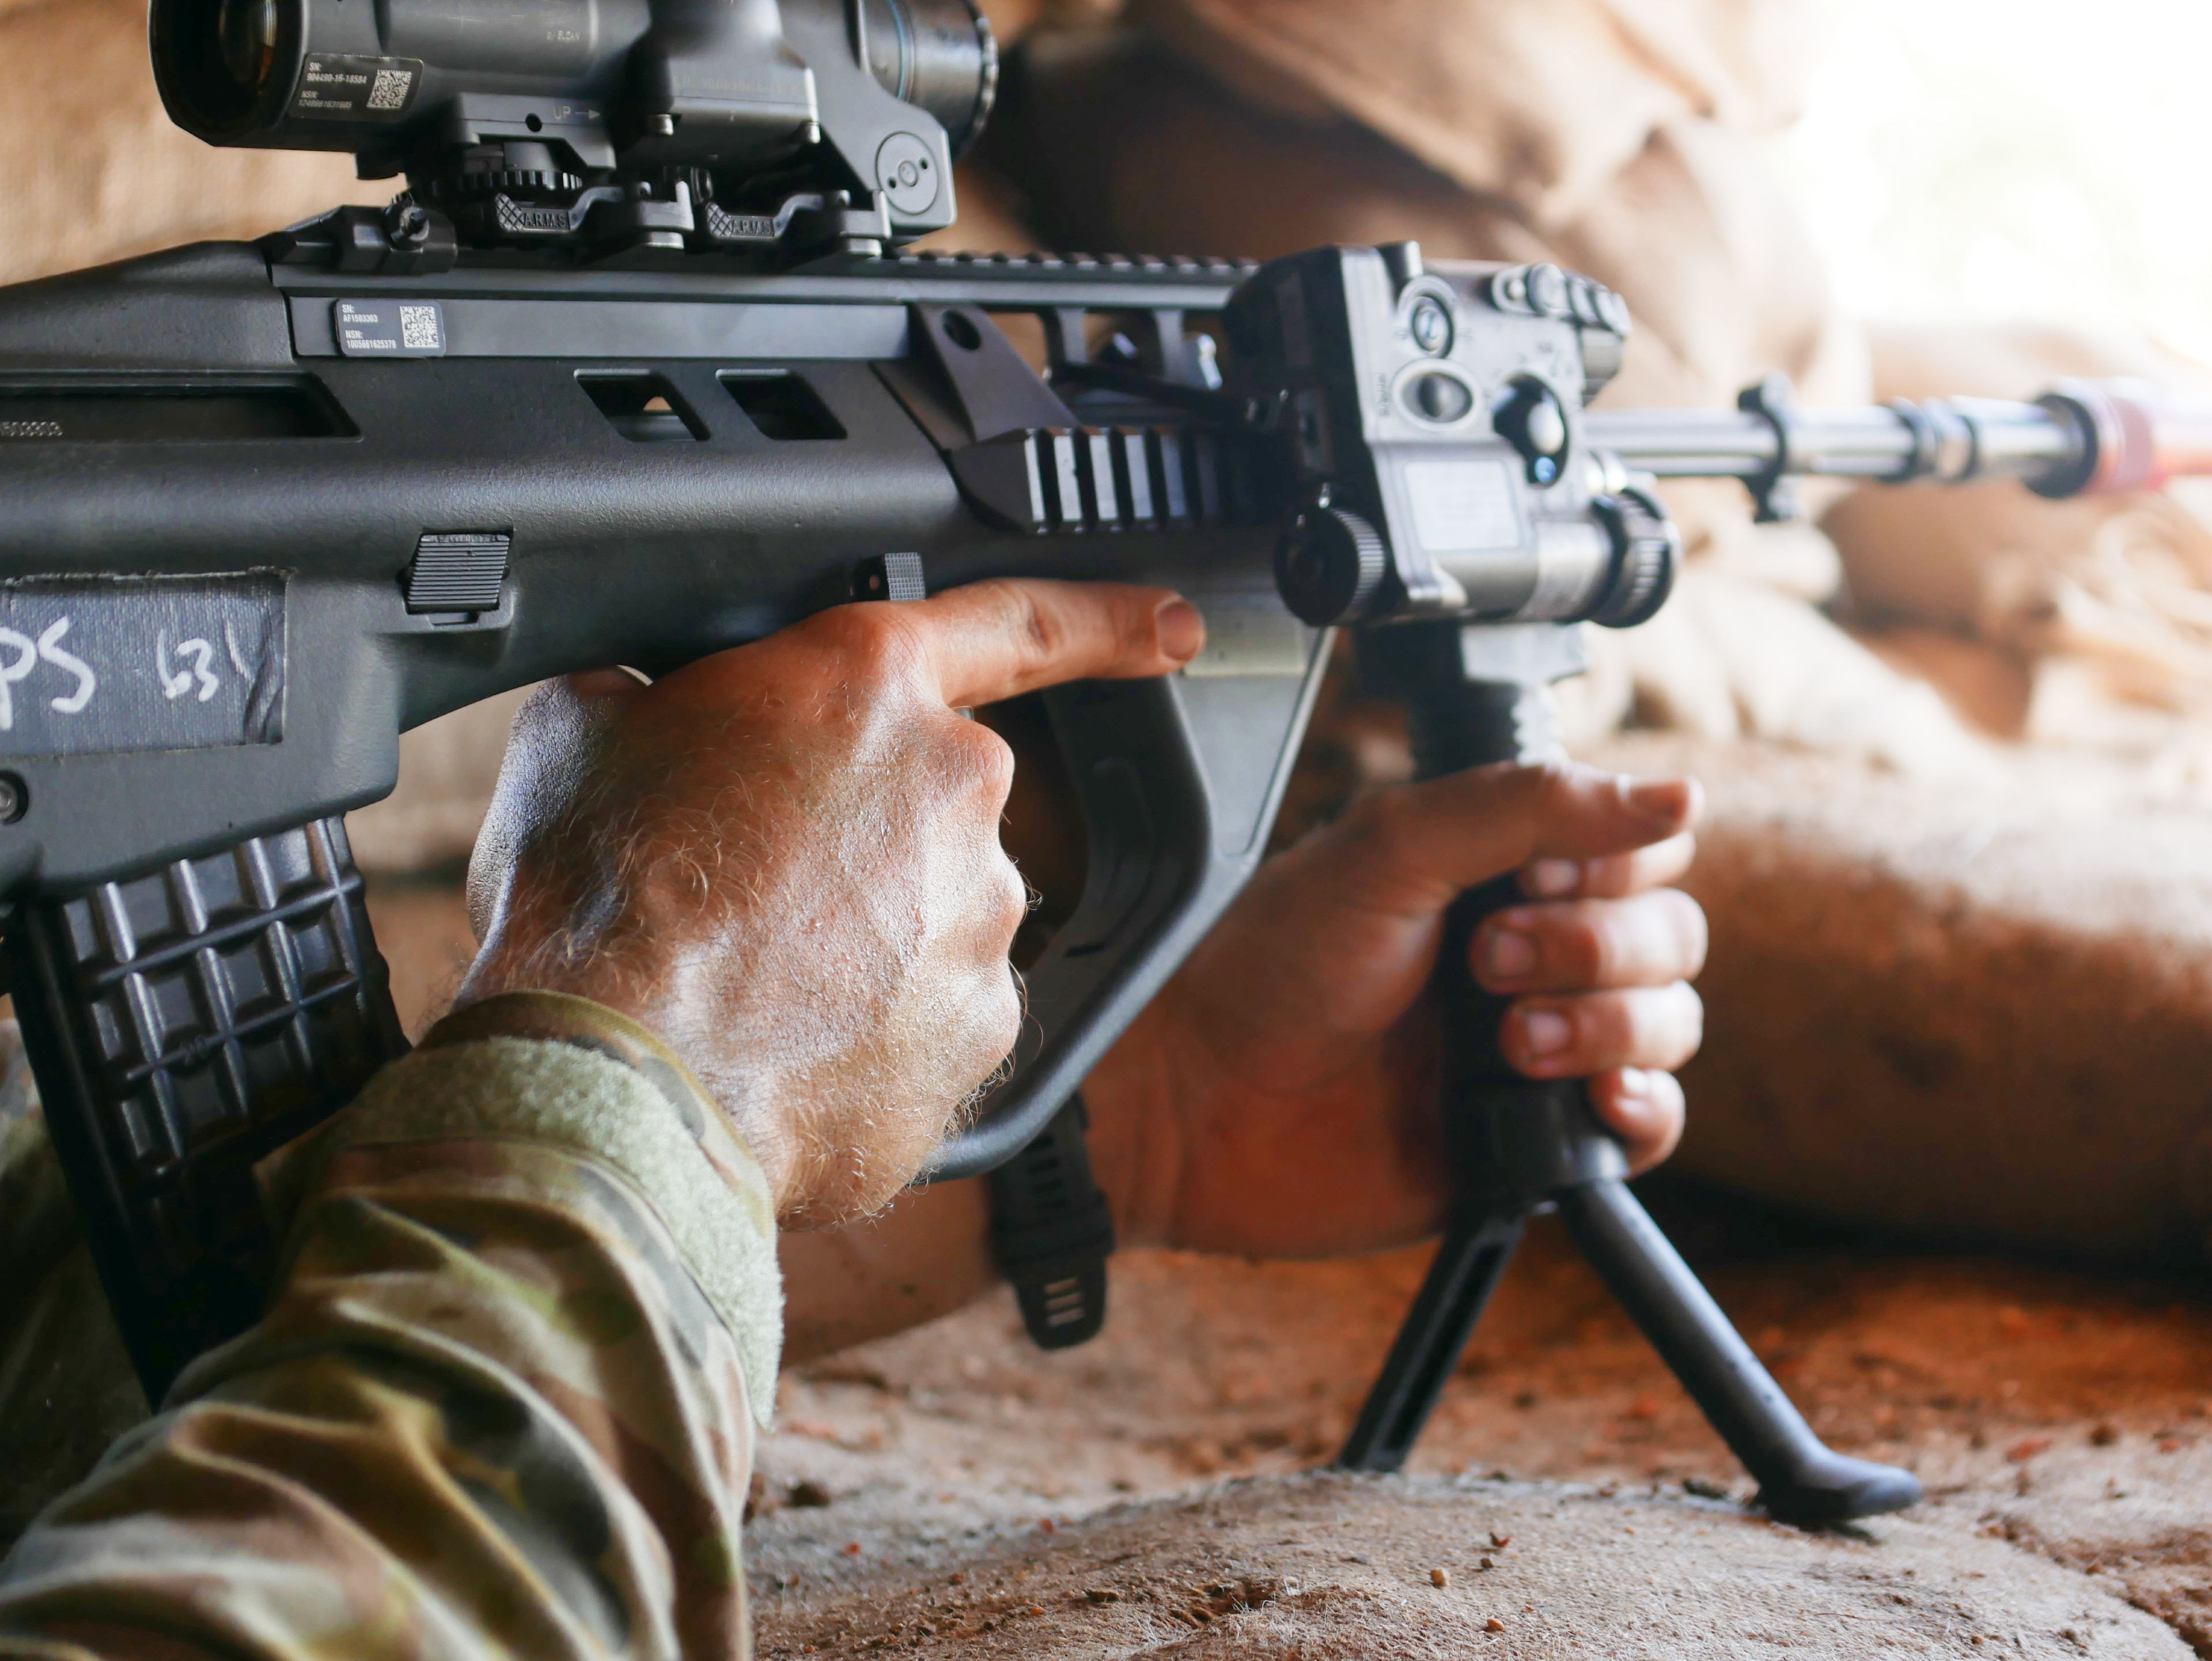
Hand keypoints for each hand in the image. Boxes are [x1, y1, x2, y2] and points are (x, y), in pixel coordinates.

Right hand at [460, 580, 1204, 1227]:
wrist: (613, 1076)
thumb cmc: (598, 898)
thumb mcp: (588, 727)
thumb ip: (665, 693)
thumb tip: (652, 706)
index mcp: (871, 686)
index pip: (1018, 624)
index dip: (1104, 619)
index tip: (1171, 626)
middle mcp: (958, 791)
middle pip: (932, 805)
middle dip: (859, 842)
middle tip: (748, 891)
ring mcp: (982, 924)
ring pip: (932, 921)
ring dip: (861, 945)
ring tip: (745, 984)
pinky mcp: (981, 1040)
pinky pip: (931, 1024)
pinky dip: (868, 1039)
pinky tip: (780, 1051)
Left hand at [1089, 762, 1705, 1259]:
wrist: (1199, 1100)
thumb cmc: (1269, 967)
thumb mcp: (1390, 848)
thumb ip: (1527, 805)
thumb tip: (1677, 797)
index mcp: (1504, 873)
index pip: (1642, 848)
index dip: (1614, 863)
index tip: (1528, 879)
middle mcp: (1535, 955)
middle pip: (1672, 934)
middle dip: (1597, 945)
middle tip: (1484, 960)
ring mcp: (1540, 1051)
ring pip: (1671, 1023)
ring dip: (1608, 1023)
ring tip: (1504, 1042)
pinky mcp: (1535, 1145)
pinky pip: (1651, 1128)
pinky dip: (1641, 1108)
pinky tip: (1588, 1097)